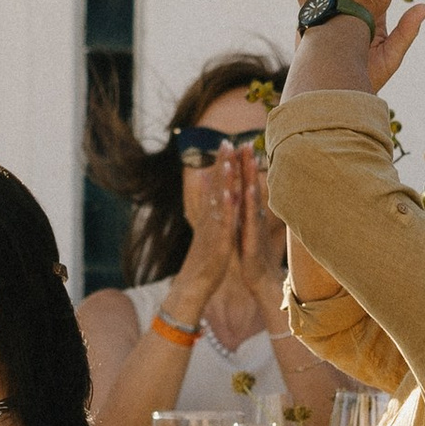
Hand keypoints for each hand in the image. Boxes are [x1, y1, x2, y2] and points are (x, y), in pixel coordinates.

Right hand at [172, 154, 242, 312]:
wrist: (193, 285)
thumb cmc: (203, 259)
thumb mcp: (205, 231)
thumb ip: (205, 210)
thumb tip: (204, 190)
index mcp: (209, 215)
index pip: (215, 184)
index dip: (220, 163)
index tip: (226, 142)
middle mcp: (209, 218)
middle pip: (216, 186)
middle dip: (221, 163)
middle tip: (226, 140)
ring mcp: (213, 229)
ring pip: (218, 201)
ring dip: (223, 181)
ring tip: (227, 160)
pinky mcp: (218, 243)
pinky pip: (223, 224)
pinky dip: (226, 209)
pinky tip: (231, 195)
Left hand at [233, 150, 285, 309]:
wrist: (259, 278)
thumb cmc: (251, 252)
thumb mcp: (245, 226)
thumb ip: (244, 209)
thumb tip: (242, 192)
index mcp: (250, 212)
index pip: (247, 184)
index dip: (244, 164)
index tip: (241, 143)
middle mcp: (254, 215)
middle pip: (252, 184)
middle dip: (249, 163)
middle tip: (247, 141)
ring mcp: (254, 226)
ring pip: (252, 198)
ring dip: (251, 177)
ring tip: (248, 159)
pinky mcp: (252, 238)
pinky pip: (249, 218)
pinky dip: (247, 204)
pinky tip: (244, 190)